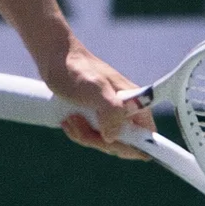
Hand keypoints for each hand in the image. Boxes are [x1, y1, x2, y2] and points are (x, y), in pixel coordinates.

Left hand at [41, 43, 155, 160]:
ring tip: (71, 117)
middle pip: (123, 145)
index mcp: (136, 104)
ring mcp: (112, 116)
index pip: (149, 138)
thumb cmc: (77, 69)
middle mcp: (127, 111)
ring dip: (85, 135)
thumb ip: (112, 111)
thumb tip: (112, 137)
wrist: (56, 58)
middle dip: (99, 140)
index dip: (135, 147)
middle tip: (80, 121)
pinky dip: (79, 133)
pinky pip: (93, 137)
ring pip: (105, 143)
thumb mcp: (95, 88)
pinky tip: (68, 121)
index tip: (109, 141)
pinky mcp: (97, 118)